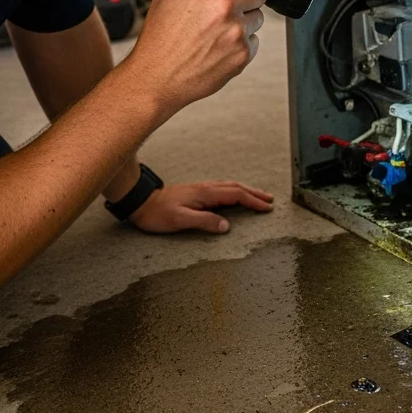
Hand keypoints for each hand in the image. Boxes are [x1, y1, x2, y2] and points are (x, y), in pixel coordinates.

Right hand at [126, 0, 277, 113]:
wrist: (157, 78)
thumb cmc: (159, 40)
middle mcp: (225, 7)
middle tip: (226, 7)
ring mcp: (237, 32)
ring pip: (257, 17)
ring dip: (244, 20)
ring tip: (217, 31)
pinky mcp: (243, 55)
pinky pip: (254, 41)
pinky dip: (242, 42)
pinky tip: (219, 46)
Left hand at [126, 181, 274, 233]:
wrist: (141, 202)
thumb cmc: (158, 213)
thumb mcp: (180, 220)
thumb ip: (204, 222)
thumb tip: (226, 226)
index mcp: (205, 194)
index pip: (235, 195)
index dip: (252, 201)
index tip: (266, 207)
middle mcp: (205, 188)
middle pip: (236, 188)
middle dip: (254, 193)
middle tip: (270, 200)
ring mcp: (201, 189)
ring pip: (230, 186)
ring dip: (246, 191)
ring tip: (258, 196)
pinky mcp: (197, 192)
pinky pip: (222, 189)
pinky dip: (235, 191)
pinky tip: (235, 195)